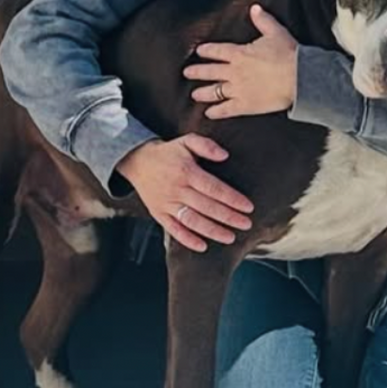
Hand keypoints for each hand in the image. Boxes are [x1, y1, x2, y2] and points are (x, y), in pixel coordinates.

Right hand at [116, 136, 254, 254]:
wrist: (138, 161)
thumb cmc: (169, 152)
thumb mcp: (186, 141)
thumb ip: (206, 146)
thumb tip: (225, 155)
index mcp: (187, 172)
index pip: (214, 188)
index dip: (232, 199)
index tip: (248, 207)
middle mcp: (177, 189)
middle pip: (207, 207)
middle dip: (228, 217)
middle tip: (247, 224)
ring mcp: (167, 203)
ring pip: (192, 221)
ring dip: (212, 231)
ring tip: (230, 237)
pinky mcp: (159, 214)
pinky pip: (173, 229)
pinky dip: (187, 239)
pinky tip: (202, 246)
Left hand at [185, 6, 300, 120]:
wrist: (298, 78)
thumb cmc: (288, 54)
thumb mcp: (275, 32)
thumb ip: (263, 20)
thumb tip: (255, 8)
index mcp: (239, 54)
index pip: (218, 51)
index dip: (207, 51)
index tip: (199, 51)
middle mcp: (234, 72)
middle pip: (211, 71)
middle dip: (197, 72)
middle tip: (187, 73)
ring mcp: (238, 89)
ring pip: (215, 92)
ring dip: (203, 93)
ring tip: (194, 95)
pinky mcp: (245, 105)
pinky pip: (226, 109)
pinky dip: (216, 111)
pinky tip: (209, 113)